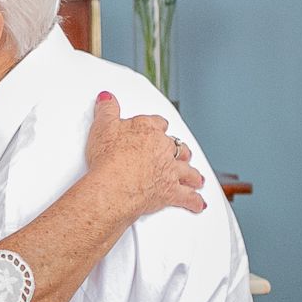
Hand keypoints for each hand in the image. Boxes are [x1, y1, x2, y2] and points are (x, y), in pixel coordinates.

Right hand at [83, 91, 205, 219]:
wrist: (116, 184)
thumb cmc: (109, 157)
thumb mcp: (102, 126)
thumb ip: (107, 110)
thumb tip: (107, 98)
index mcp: (148, 130)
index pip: (159, 123)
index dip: (158, 126)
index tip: (157, 128)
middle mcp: (163, 149)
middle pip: (177, 147)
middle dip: (179, 151)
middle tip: (179, 153)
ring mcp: (170, 171)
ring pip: (188, 171)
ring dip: (192, 174)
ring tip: (196, 177)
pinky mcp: (170, 192)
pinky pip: (188, 197)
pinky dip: (194, 201)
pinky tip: (198, 203)